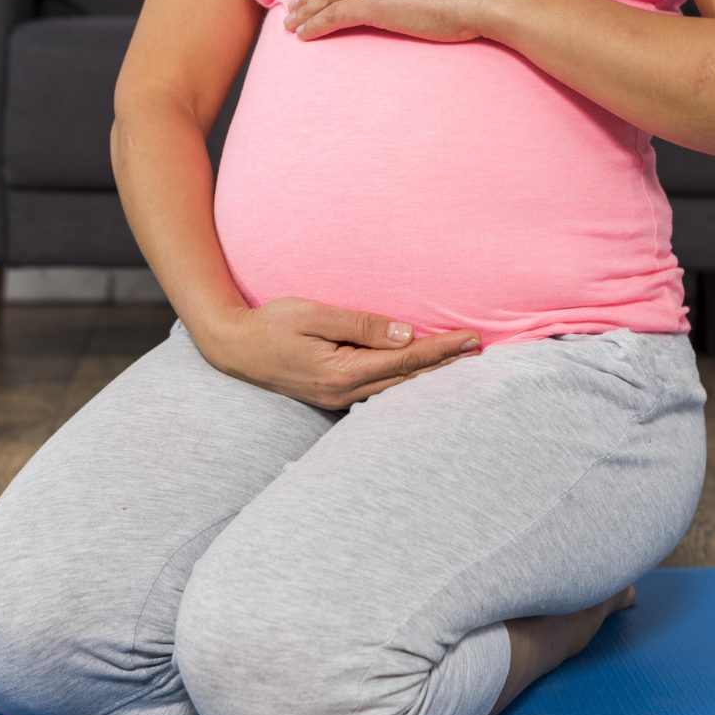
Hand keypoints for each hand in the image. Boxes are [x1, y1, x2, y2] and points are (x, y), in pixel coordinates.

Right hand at [190, 296, 481, 410]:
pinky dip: (407, 384)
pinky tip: (423, 376)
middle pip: (407, 383)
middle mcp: (343, 393)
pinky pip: (381, 392)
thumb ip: (359, 325)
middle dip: (445, 366)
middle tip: (481, 351)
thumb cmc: (270, 324)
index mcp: (340, 372)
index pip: (404, 362)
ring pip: (396, 392)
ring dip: (430, 378)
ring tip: (462, 363)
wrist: (233, 348)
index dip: (440, 350)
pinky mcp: (334, 397)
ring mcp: (338, 400)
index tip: (471, 339)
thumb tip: (405, 335)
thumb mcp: (312, 314)